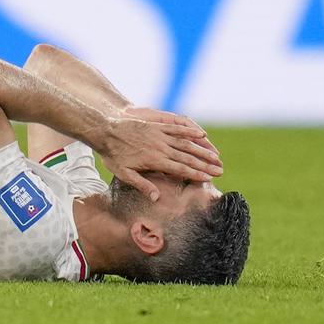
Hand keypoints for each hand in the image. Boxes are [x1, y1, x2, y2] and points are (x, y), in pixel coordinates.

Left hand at [97, 115, 223, 201]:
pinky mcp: (157, 125)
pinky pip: (177, 127)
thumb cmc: (112, 153)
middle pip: (187, 157)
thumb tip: (157, 198)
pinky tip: (202, 134)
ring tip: (216, 156)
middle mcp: (160, 147)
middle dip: (205, 164)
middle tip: (220, 170)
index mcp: (154, 160)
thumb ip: (142, 184)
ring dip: (202, 149)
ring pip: (185, 142)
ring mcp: (159, 134)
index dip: (196, 173)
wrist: (104, 128)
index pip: (180, 169)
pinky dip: (190, 131)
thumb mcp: (123, 173)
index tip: (210, 178)